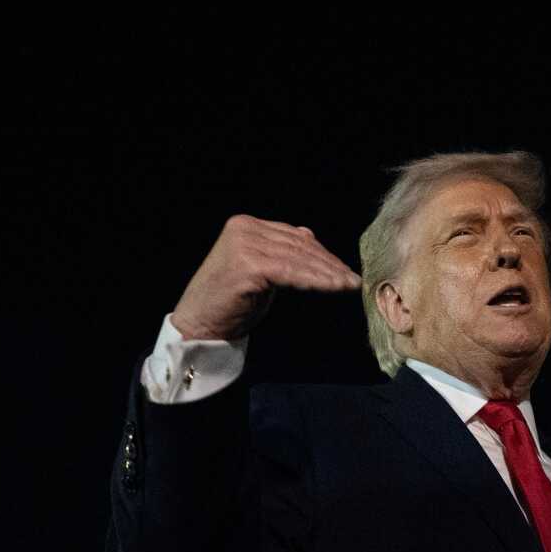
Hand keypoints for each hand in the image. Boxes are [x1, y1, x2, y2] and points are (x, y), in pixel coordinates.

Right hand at [171, 214, 361, 340]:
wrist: (198, 326)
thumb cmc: (227, 304)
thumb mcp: (258, 270)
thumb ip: (279, 254)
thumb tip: (312, 242)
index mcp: (245, 225)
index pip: (293, 236)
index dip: (323, 253)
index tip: (344, 269)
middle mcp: (244, 228)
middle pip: (298, 245)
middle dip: (329, 264)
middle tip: (352, 279)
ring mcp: (244, 244)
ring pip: (298, 258)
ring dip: (328, 274)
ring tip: (349, 285)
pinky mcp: (247, 264)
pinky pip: (290, 272)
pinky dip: (314, 280)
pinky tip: (332, 289)